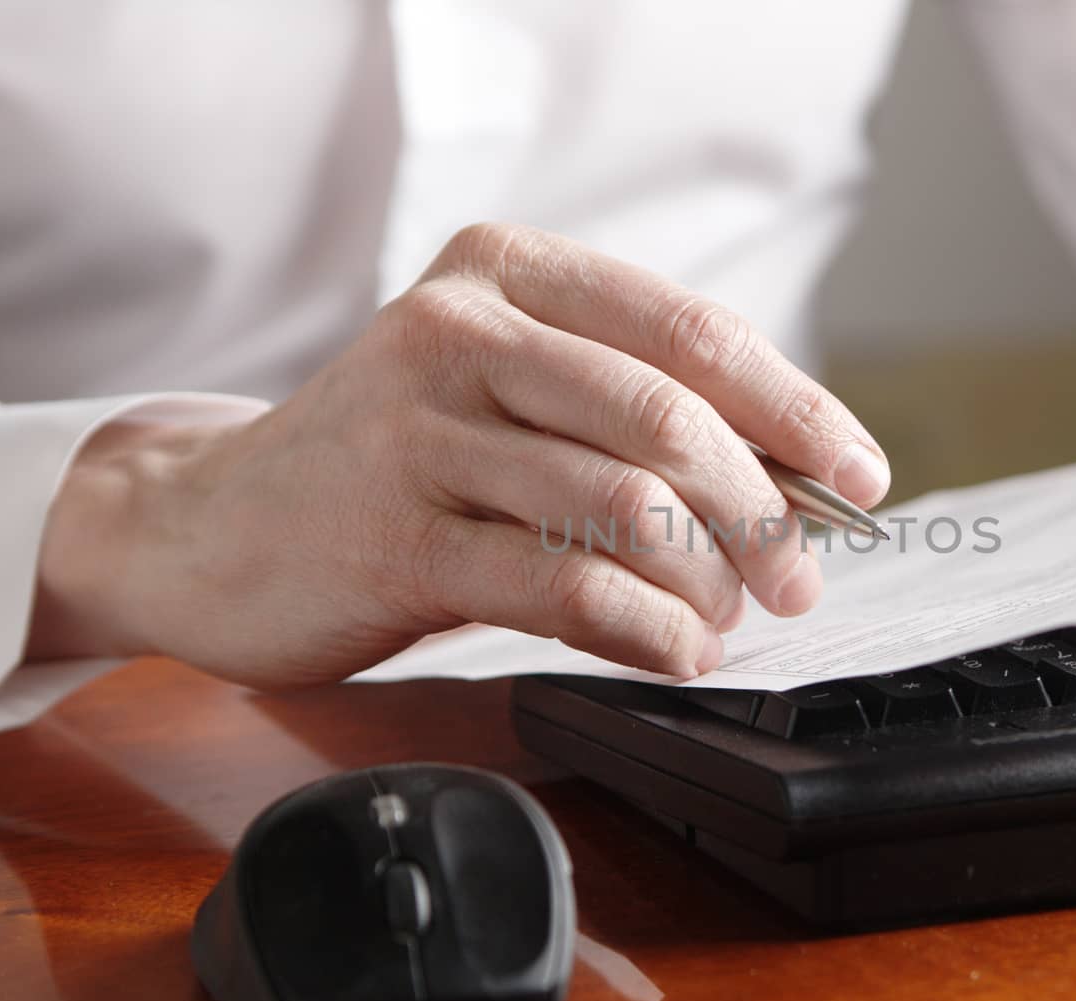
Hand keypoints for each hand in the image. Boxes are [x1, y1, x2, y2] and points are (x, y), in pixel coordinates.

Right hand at [28, 224, 888, 685]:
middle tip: (800, 577)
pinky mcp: (394, 538)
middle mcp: (461, 332)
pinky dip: (646, 631)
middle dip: (763, 512)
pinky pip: (565, 589)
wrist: (216, 523)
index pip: (695, 333)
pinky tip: (674, 651)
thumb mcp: (505, 391)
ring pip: (625, 508)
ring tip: (725, 618)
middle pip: (670, 420)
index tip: (859, 478)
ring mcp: (419, 433)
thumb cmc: (397, 459)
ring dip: (706, 582)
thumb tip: (788, 483)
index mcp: (510, 274)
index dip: (797, 411)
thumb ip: (625, 412)